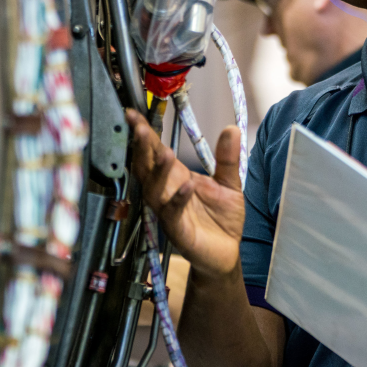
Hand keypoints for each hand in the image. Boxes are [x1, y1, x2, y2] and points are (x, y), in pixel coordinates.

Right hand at [126, 109, 244, 280]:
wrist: (226, 253)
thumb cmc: (222, 219)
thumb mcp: (229, 184)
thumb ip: (227, 158)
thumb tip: (232, 129)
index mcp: (176, 177)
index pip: (154, 150)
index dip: (144, 133)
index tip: (134, 114)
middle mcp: (167, 192)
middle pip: (147, 166)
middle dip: (142, 147)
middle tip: (139, 127)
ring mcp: (170, 211)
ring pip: (155, 189)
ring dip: (158, 171)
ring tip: (164, 153)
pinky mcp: (179, 231)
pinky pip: (174, 213)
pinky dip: (178, 199)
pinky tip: (186, 186)